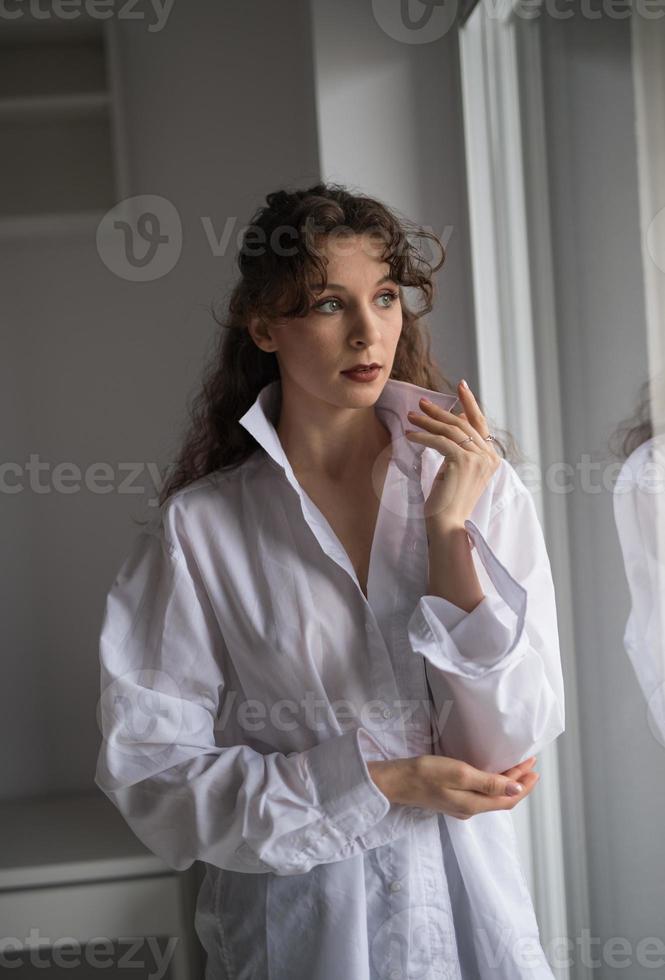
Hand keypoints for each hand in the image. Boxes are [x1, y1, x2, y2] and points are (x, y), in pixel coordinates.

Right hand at [367, 754, 539, 818]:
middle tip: (530, 764)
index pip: (508, 798)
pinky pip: (481, 794)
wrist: (397, 782)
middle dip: (518, 783)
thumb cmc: (426, 773)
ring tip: (517, 768)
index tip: (535, 769)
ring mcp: (460, 806)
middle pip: (502, 799)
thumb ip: (488, 782)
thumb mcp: (460, 773)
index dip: (524, 786)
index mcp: (474, 805)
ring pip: (492, 797)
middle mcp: (470, 810)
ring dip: (507, 783)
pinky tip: (493, 775)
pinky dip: (493, 784)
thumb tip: (516, 788)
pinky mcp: (452, 799)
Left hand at [405, 380, 500, 525]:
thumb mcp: (456, 470)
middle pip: (462, 424)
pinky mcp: (463, 462)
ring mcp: (478, 459)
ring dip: (428, 422)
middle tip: (422, 403)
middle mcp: (489, 457)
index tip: (461, 385)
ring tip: (410, 417)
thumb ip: (459, 448)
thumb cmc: (447, 503)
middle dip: (440, 411)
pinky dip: (423, 436)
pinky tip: (409, 435)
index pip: (480, 424)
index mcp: (491, 458)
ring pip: (451, 430)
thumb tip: (453, 422)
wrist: (447, 526)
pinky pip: (440, 441)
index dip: (470, 403)